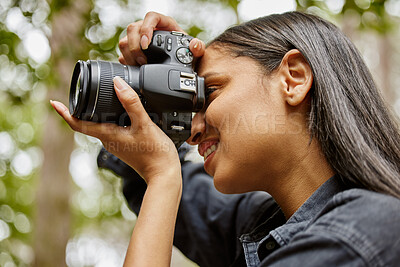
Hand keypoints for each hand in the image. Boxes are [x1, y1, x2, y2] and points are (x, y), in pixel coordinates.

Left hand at [51, 76, 179, 183]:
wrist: (164, 174)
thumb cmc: (155, 153)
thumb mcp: (144, 124)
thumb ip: (131, 103)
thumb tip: (118, 83)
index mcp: (107, 135)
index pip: (78, 124)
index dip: (65, 112)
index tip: (54, 102)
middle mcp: (108, 139)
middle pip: (88, 121)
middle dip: (83, 105)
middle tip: (81, 89)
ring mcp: (117, 142)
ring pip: (102, 122)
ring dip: (100, 109)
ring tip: (104, 94)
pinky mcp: (126, 142)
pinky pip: (114, 126)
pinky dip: (114, 115)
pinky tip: (125, 108)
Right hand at [119, 11, 205, 65]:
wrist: (179, 62)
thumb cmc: (185, 52)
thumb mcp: (194, 51)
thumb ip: (198, 48)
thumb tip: (195, 44)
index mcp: (163, 23)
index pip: (151, 17)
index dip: (146, 28)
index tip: (146, 43)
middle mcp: (148, 28)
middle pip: (133, 29)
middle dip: (135, 47)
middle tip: (143, 61)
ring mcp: (138, 38)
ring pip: (125, 40)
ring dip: (129, 55)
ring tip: (139, 66)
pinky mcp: (132, 49)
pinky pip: (123, 52)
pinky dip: (127, 61)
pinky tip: (134, 68)